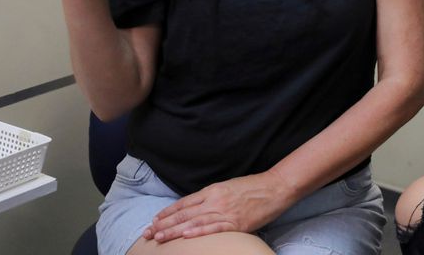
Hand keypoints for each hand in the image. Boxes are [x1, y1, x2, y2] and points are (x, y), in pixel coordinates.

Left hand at [144, 170, 295, 242]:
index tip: (155, 220)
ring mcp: (225, 211)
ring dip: (174, 231)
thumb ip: (213, 196)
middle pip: (184, 214)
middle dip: (165, 224)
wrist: (275, 187)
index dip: (168, 212)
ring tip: (159, 238)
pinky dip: (198, 232)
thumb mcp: (229, 186)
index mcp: (213, 190)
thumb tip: (198, 205)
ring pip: (194, 222)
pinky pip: (214, 228)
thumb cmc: (253, 187)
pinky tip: (185, 236)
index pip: (185, 203)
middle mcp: (215, 200)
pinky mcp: (236, 223)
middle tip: (148, 233)